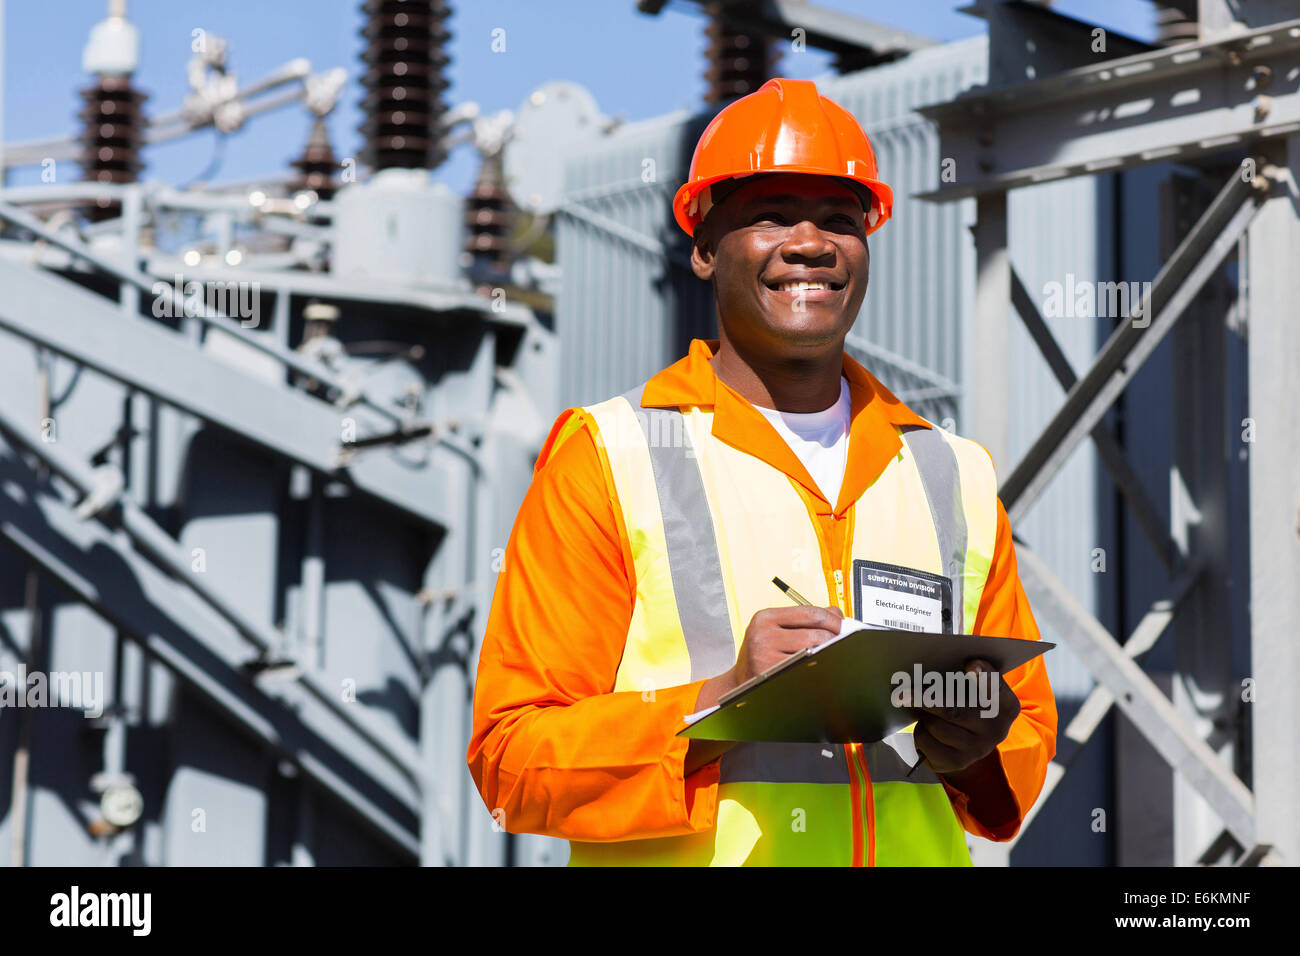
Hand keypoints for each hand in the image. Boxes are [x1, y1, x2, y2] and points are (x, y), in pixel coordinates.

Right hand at [686, 604, 841, 775]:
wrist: (738, 685)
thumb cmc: (760, 656)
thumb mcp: (774, 630)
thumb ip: (803, 619)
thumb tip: (836, 614)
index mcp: (765, 618)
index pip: (810, 613)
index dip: (832, 619)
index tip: (842, 626)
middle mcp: (762, 634)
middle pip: (816, 632)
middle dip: (834, 638)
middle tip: (841, 644)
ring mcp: (765, 656)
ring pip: (814, 651)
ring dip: (828, 654)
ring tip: (830, 656)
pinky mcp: (771, 675)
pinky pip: (806, 669)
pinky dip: (818, 669)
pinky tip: (819, 669)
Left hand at [913, 659, 1019, 775]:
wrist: (969, 739)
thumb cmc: (967, 702)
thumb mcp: (973, 687)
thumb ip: (966, 673)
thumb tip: (938, 662)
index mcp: (1006, 704)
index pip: (995, 686)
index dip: (983, 675)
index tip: (970, 666)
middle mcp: (997, 729)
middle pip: (954, 710)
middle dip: (924, 699)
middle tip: (901, 693)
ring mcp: (978, 749)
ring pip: (935, 726)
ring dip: (923, 716)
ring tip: (928, 713)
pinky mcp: (958, 762)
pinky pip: (926, 742)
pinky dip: (920, 733)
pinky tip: (927, 731)